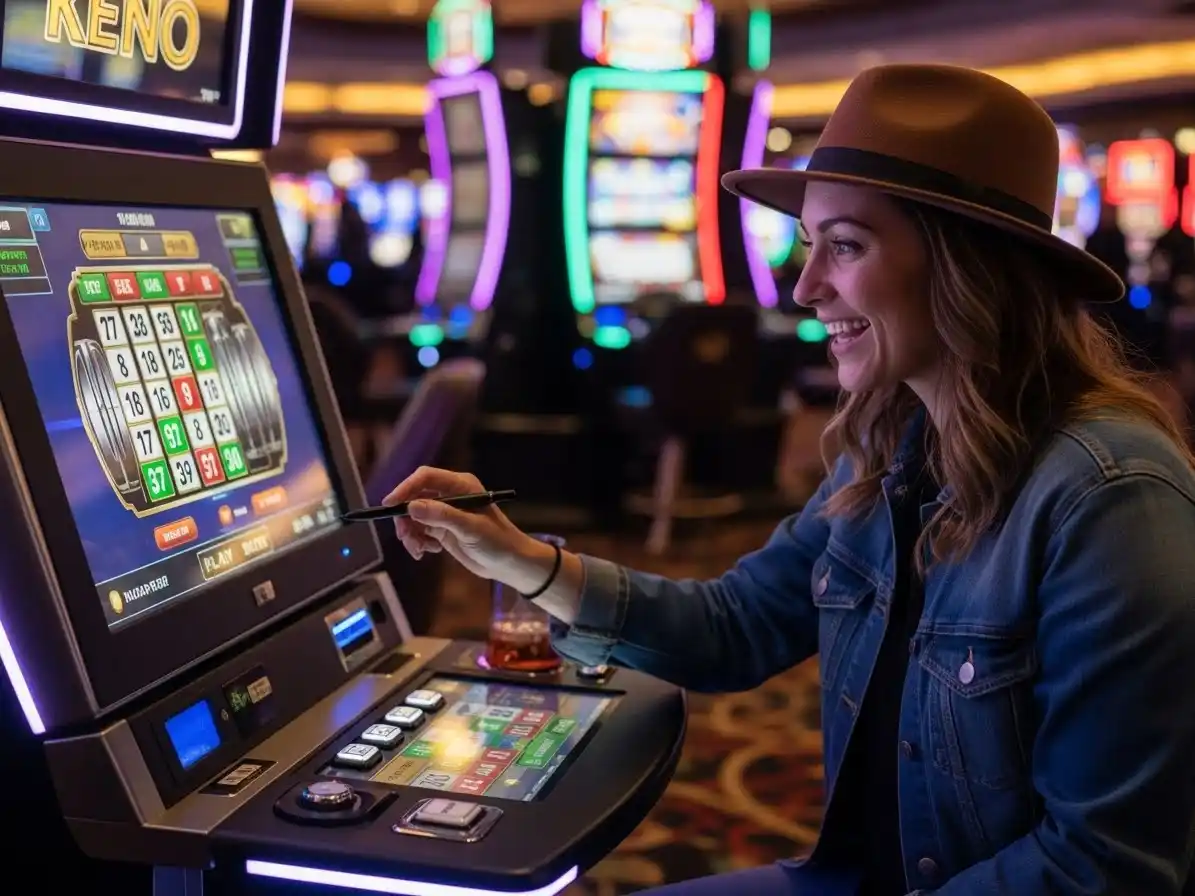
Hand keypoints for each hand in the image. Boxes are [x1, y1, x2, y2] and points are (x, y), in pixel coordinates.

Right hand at [383, 466, 547, 586]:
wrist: (509, 563)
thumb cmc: (496, 541)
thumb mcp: (470, 528)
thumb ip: (442, 516)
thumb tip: (411, 507)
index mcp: (460, 485)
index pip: (425, 478)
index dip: (405, 488)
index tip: (389, 505)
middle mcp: (450, 495)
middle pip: (414, 497)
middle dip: (405, 517)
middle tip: (404, 536)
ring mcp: (445, 513)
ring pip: (414, 516)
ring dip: (410, 533)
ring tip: (419, 550)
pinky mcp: (442, 529)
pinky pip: (419, 531)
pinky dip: (418, 541)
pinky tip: (428, 552)